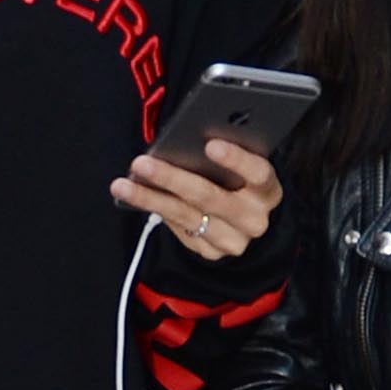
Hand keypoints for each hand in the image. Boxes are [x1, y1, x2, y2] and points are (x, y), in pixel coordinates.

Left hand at [110, 135, 282, 260]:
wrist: (247, 223)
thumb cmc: (240, 182)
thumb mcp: (243, 168)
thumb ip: (225, 154)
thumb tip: (186, 136)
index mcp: (268, 191)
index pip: (258, 173)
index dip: (236, 159)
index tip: (210, 143)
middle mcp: (254, 219)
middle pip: (211, 197)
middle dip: (172, 178)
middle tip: (141, 163)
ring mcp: (233, 241)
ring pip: (186, 216)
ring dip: (150, 198)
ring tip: (122, 185)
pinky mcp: (212, 253)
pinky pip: (179, 229)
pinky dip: (157, 210)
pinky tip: (136, 197)